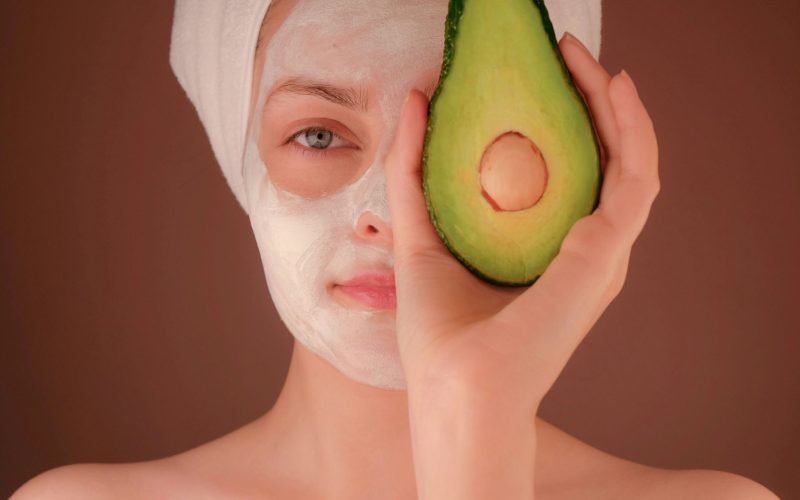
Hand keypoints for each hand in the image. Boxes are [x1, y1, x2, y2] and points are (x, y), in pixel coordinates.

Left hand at [385, 33, 658, 414]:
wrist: (457, 392)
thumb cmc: (440, 335)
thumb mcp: (418, 235)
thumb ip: (413, 170)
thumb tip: (414, 99)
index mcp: (548, 253)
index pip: (568, 172)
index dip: (559, 119)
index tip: (535, 74)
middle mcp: (584, 251)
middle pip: (600, 160)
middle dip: (587, 100)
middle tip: (563, 54)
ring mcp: (602, 253)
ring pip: (629, 160)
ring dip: (613, 104)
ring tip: (583, 58)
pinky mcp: (606, 254)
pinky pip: (635, 177)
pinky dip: (632, 129)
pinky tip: (613, 88)